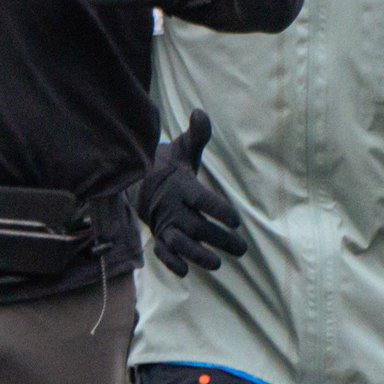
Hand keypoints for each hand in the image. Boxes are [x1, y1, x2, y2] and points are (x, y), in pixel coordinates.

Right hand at [136, 110, 249, 276]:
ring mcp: (164, 224)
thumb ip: (197, 135)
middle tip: (242, 249)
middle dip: (219, 239)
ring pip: (179, 244)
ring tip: (216, 263)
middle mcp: (173, 207)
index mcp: (182, 186)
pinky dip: (171, 263)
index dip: (217, 210)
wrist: (141, 183)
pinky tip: (186, 271)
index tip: (235, 220)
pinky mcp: (159, 237)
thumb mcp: (184, 148)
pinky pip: (162, 253)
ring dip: (197, 256)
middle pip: (197, 227)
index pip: (202, 199)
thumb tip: (200, 112)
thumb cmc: (172, 166)